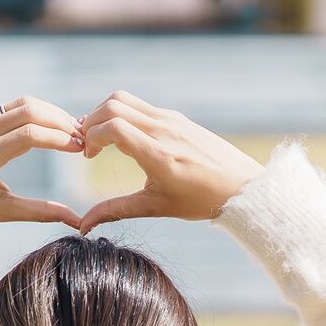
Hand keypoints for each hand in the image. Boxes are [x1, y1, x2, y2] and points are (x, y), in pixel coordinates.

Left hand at [0, 98, 82, 228]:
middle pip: (28, 112)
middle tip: (81, 137)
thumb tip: (77, 220)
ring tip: (70, 130)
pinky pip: (8, 106)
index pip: (29, 135)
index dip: (59, 139)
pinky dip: (33, 111)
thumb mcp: (0, 212)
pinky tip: (49, 126)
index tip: (80, 149)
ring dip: (49, 113)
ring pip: (20, 104)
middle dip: (60, 121)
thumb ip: (39, 212)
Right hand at [73, 93, 262, 229]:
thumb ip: (116, 210)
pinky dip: (123, 114)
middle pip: (113, 105)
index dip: (92, 137)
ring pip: (125, 99)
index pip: (113, 127)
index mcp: (158, 154)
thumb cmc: (200, 200)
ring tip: (102, 138)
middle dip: (91, 121)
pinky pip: (141, 106)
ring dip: (105, 114)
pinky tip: (124, 136)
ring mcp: (171, 119)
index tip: (89, 155)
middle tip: (88, 145)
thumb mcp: (155, 207)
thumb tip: (83, 225)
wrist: (241, 186)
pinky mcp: (177, 117)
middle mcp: (163, 130)